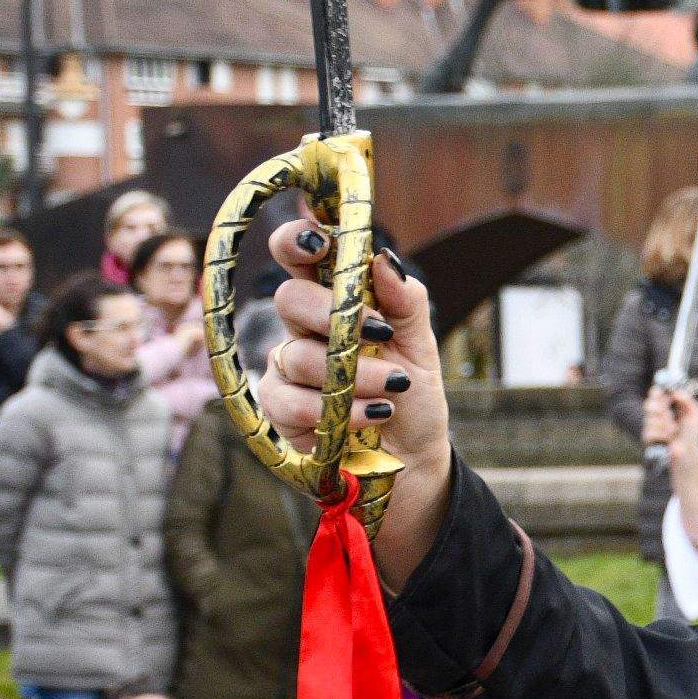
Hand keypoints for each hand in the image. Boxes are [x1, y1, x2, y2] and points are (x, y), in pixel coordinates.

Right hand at [261, 217, 448, 584]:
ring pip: (296, 354)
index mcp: (335, 299)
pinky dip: (337, 409)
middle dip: (334, 315)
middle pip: (290, 298)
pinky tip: (371, 416)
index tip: (319, 241)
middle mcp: (303, 327)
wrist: (410, 459)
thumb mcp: (420, 346)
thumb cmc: (411, 396)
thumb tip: (381, 258)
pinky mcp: (278, 409)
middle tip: (378, 333)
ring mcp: (286, 367)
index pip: (299, 255)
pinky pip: (290, 400)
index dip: (298, 239)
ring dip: (352, 373)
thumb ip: (405, 301)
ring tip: (393, 389)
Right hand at [642, 383, 697, 458]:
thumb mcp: (694, 412)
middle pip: (648, 404)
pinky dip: (662, 434)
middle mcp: (656, 414)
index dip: (656, 392)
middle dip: (659, 408)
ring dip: (664, 424)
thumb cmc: (691, 432)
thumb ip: (686, 399)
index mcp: (666, 405)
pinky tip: (669, 438)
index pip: (655, 393)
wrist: (690, 452)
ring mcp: (651, 426)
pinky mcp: (648, 438)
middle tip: (669, 413)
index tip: (661, 393)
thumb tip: (675, 392)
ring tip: (674, 430)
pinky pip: (650, 431)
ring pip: (650, 419)